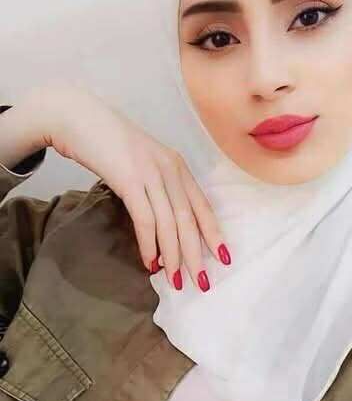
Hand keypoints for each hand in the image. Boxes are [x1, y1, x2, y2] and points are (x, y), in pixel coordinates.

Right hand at [27, 82, 230, 291]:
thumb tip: (161, 225)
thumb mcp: (142, 162)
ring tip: (175, 280)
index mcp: (177, 166)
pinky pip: (145, 218)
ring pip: (171, 223)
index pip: (203, 205)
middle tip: (201, 282)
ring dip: (174, 255)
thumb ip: (155, 185)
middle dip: (197, 254)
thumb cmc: (108, 144)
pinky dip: (150, 243)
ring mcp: (151, 173)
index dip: (214, 233)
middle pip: (190, 219)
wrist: (79, 118)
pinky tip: (150, 261)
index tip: (223, 257)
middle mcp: (170, 169)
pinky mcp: (129, 179)